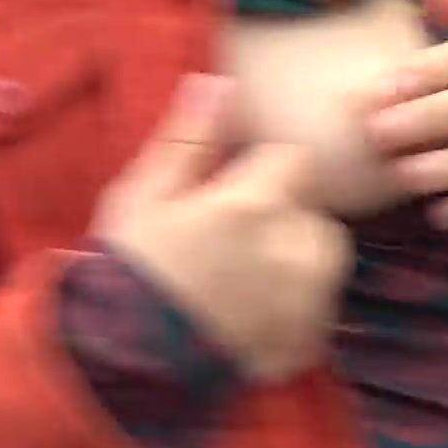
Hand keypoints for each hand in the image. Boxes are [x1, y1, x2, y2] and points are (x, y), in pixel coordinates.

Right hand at [93, 74, 352, 382]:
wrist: (126, 365)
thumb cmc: (129, 271)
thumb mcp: (144, 195)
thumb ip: (188, 139)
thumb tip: (218, 82)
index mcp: (257, 205)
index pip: (294, 160)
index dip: (264, 173)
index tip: (230, 194)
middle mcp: (296, 251)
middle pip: (313, 214)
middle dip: (283, 220)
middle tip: (228, 246)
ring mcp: (308, 303)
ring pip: (322, 260)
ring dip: (295, 263)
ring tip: (239, 282)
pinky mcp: (308, 345)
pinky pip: (317, 310)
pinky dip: (294, 310)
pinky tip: (247, 317)